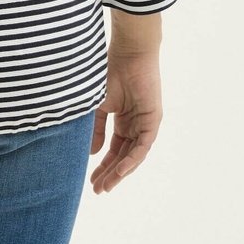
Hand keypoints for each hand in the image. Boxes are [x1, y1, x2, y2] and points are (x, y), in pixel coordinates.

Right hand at [89, 47, 162, 192]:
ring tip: (106, 186)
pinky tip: (120, 171)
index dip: (102, 165)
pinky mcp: (153, 122)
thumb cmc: (109, 73)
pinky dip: (132, 160)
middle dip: (109, 174)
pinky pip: (142, 147)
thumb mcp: (98, 106)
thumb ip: (96, 129)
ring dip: (119, 172)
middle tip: (97, 190)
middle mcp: (135, 125)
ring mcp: (145, 125)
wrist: (128, 54)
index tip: (90, 180)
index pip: (114, 150)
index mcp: (123, 121)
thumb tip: (91, 153)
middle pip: (123, 157)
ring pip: (133, 156)